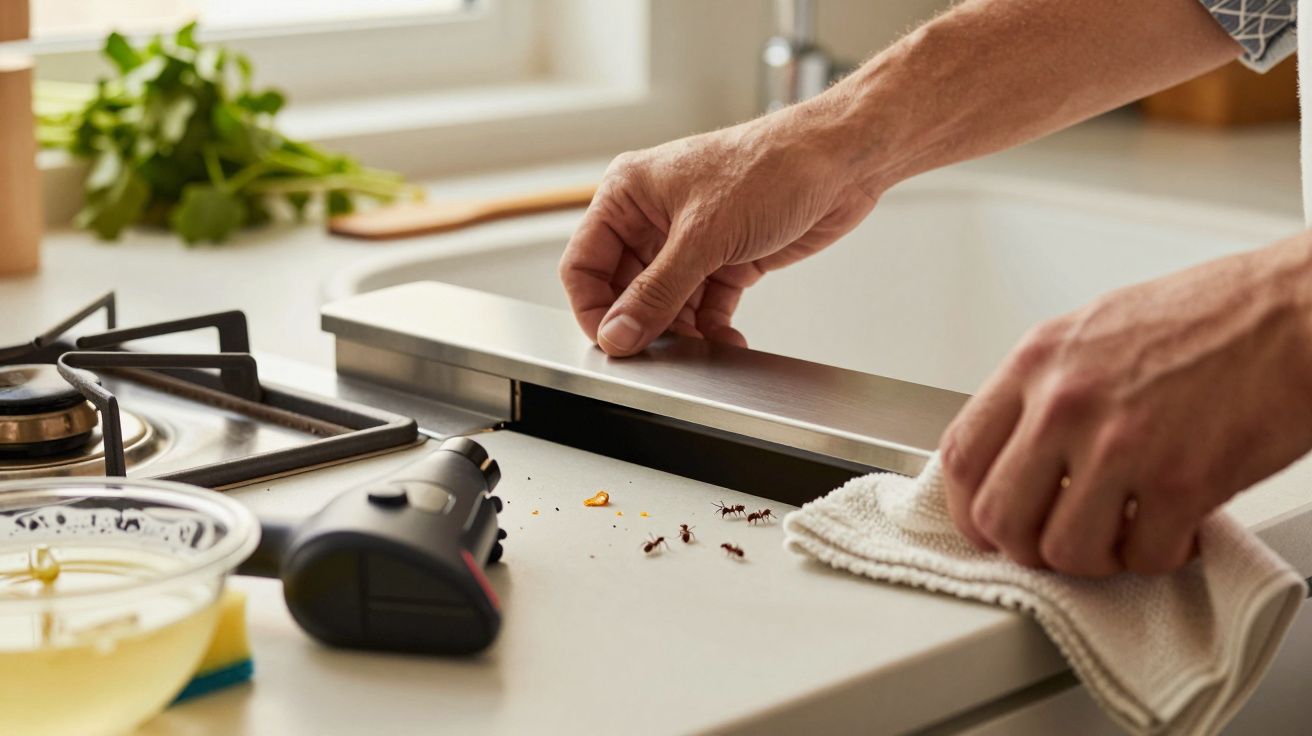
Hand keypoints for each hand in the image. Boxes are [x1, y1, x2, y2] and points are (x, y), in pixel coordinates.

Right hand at [559, 104, 877, 355]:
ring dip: (681, 331)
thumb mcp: (704, 236)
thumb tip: (618, 334)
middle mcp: (653, 217)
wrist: (841, 161)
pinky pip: (704, 306)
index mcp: (628, 195)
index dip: (593, 309)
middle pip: (625, 289)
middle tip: (658, 354)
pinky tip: (726, 342)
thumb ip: (657, 292)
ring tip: (699, 351)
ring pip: (666, 303)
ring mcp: (691, 240)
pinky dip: (712, 328)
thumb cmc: (772, 166)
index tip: (612, 344)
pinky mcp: (726, 259)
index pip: (584, 264)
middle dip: (642, 324)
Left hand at [941, 235, 1311, 575]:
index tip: (987, 524)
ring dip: (1094, 559)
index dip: (967, 506)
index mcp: (1038, 362)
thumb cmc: (1208, 316)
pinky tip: (1175, 528)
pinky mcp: (1182, 482)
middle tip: (1059, 539)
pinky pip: (1143, 556)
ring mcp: (1121, 445)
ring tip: (1122, 534)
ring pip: (1064, 551)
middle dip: (1026, 545)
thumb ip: (1044, 389)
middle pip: (999, 517)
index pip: (962, 454)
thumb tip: (1016, 449)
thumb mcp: (1093, 331)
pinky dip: (1159, 556)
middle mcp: (1066, 403)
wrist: (1295, 312)